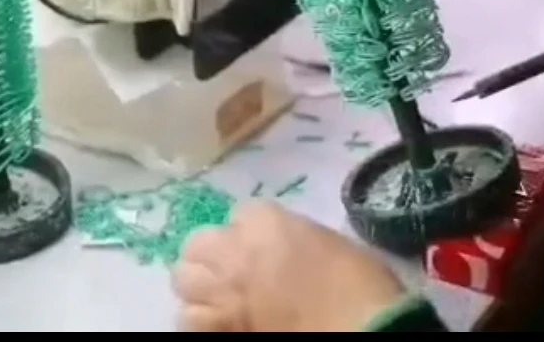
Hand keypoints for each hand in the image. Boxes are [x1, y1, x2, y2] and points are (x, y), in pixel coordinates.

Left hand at [172, 201, 404, 331]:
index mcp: (265, 221)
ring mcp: (220, 288)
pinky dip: (201, 322)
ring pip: (183, 278)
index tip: (267, 251)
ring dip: (200, 287)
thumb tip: (290, 250)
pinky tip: (220, 325)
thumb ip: (300, 237)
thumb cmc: (359, 286)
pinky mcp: (214, 325)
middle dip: (214, 256)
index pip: (241, 215)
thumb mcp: (333, 243)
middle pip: (199, 242)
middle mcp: (232, 248)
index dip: (252, 235)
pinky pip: (187, 318)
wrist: (356, 329)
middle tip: (235, 274)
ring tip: (221, 301)